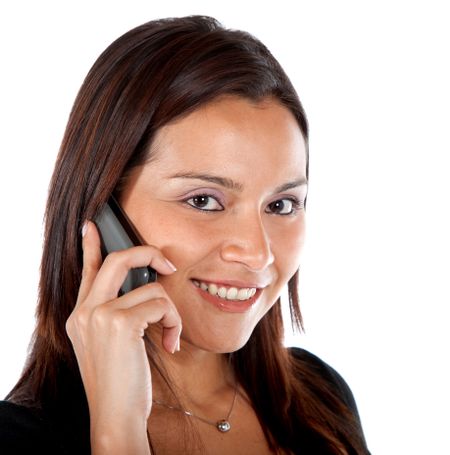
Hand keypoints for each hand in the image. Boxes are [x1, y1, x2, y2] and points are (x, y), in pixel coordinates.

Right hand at [65, 221, 180, 453]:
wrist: (115, 416)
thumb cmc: (120, 382)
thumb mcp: (109, 345)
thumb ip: (117, 315)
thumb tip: (144, 292)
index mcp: (81, 316)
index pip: (86, 271)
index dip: (90, 246)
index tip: (91, 226)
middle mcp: (84, 312)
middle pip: (118, 261)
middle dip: (147, 254)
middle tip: (167, 265)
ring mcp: (99, 315)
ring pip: (152, 289)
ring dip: (170, 313)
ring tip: (168, 336)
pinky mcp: (120, 323)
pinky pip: (161, 305)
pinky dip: (173, 323)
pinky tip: (169, 345)